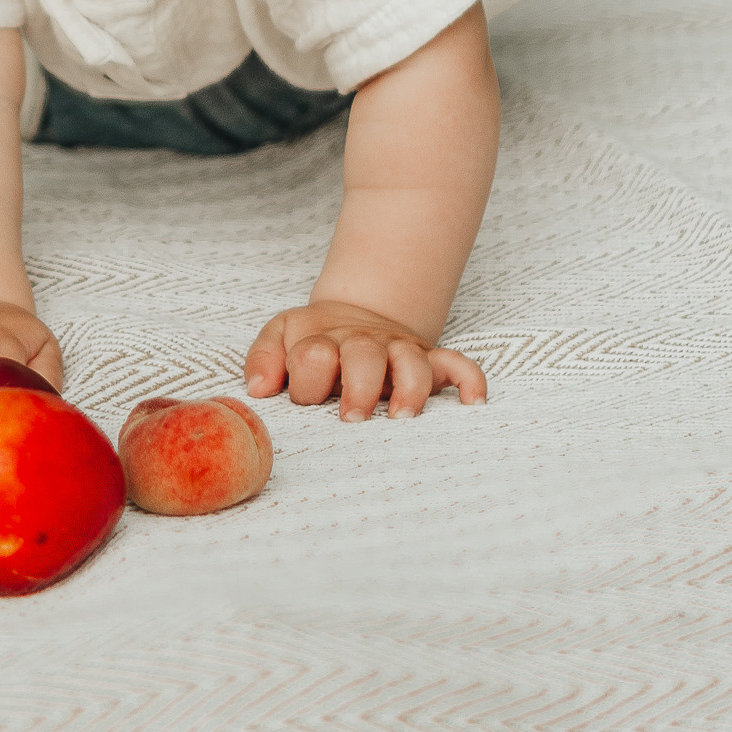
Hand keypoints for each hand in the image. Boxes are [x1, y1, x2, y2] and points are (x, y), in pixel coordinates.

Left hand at [244, 299, 486, 419]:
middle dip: (359, 387)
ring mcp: (398, 350)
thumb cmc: (313, 339)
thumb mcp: (280, 336)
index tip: (305, 400)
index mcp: (323, 340)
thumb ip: (263, 358)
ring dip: (409, 389)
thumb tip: (259, 388)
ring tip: (401, 418)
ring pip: (413, 363)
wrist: (354, 313)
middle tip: (351, 418)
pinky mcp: (428, 359)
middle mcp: (364, 344)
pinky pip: (457, 365)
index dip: (307, 382)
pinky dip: (469, 380)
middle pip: (365, 356)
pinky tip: (473, 403)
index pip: (313, 356)